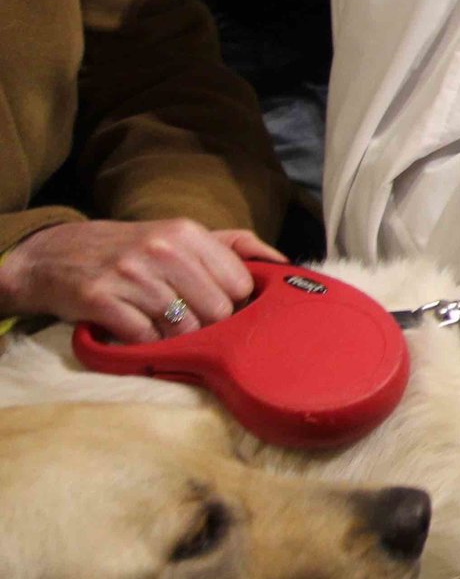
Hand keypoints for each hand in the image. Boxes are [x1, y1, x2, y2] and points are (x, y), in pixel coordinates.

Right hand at [0, 220, 279, 341]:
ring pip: (184, 328)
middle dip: (209, 325)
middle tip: (189, 322)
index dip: (234, 303)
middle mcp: (161, 249)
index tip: (218, 306)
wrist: (56, 256)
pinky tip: (139, 334)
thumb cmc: (133, 249)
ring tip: (164, 328)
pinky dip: (147, 345)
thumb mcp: (181, 235)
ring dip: (177, 338)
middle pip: (217, 310)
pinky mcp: (101, 300)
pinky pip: (146, 339)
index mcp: (187, 232)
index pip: (241, 283)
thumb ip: (234, 246)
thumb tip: (284, 263)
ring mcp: (130, 274)